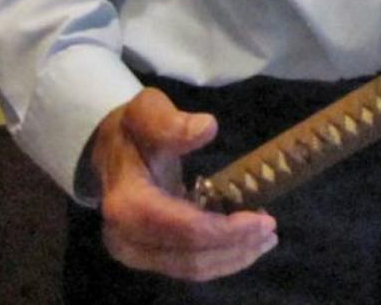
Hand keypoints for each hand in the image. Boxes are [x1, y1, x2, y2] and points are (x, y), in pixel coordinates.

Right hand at [91, 88, 277, 280]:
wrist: (109, 150)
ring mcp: (135, 250)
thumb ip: (170, 122)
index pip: (182, 228)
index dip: (224, 230)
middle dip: (235, 247)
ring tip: (265, 239)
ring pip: (190, 268)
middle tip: (271, 229)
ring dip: (232, 257)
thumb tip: (207, 128)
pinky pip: (187, 266)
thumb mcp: (147, 112)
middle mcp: (126, 237)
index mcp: (126, 203)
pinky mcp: (147, 254)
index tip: (263, 219)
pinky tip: (246, 245)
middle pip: (189, 256)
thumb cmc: (132, 130)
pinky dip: (220, 259)